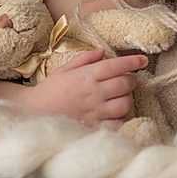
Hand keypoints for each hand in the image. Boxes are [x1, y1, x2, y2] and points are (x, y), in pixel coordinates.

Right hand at [30, 50, 147, 126]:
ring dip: (127, 99)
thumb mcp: (65, 69)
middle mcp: (94, 92)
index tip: (143, 60)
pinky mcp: (94, 126)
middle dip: (131, 80)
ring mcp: (95, 111)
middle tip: (127, 80)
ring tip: (120, 97)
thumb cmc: (49, 90)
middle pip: (126, 83)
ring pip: (125, 103)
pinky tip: (113, 114)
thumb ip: (85, 59)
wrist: (33, 112)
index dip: (133, 61)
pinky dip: (120, 118)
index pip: (117, 65)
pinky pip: (117, 123)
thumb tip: (103, 51)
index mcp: (87, 75)